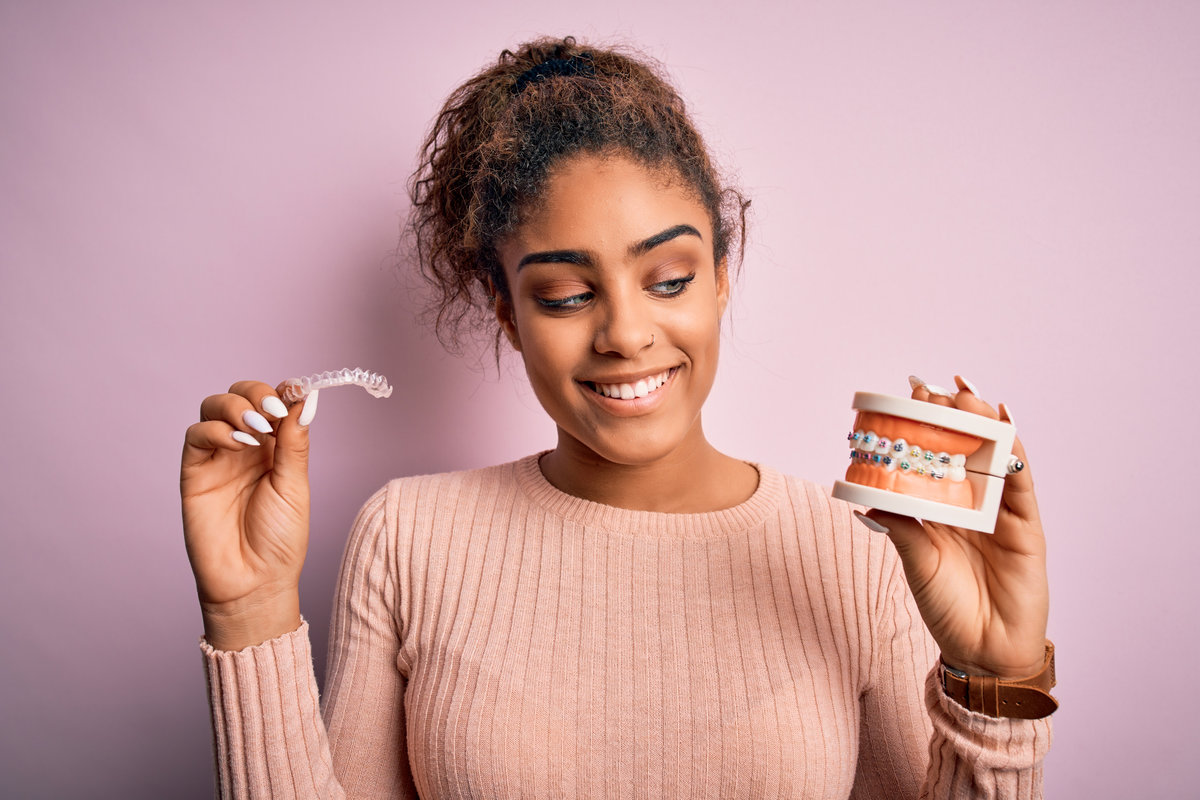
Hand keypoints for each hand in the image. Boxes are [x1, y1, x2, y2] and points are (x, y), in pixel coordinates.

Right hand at [180, 380, 318, 649]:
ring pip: (214, 407)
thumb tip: (306, 397)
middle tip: (271, 414)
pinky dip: (215, 430)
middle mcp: (245, 447)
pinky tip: (236, 443)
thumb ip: (295, 442)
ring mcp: (218, 457)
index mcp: (276, 448)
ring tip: (255, 429)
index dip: (282, 391)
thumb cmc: (279, 540)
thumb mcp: (295, 486)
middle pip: (241, 396)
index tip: (295, 391)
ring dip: (235, 407)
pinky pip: (196, 436)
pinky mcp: (194, 472)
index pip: (273, 401)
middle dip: (255, 394)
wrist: (253, 582)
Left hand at [859, 375, 1048, 679]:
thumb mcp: (916, 562)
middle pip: (964, 447)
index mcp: (941, 507)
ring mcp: (1001, 511)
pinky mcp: (1026, 526)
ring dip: (981, 422)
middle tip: (930, 390)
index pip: (933, 456)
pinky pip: (1023, 481)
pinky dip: (1016, 451)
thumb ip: (901, 526)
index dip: (923, 425)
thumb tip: (867, 494)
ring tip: (964, 397)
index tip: (906, 395)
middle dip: (949, 415)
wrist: (982, 651)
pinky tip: (1006, 423)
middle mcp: (972, 502)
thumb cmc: (946, 608)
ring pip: (994, 456)